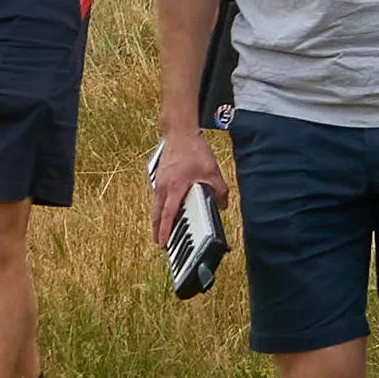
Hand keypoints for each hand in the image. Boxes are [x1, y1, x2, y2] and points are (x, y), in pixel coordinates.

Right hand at [149, 126, 225, 242]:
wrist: (180, 133)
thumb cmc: (194, 150)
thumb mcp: (212, 171)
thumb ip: (220, 190)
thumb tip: (223, 205)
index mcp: (175, 187)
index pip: (168, 213)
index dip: (165, 230)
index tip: (163, 242)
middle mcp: (164, 186)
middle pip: (156, 214)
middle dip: (157, 230)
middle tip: (159, 243)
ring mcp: (159, 182)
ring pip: (155, 206)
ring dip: (157, 220)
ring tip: (160, 232)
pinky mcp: (160, 178)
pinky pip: (157, 197)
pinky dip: (159, 208)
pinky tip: (164, 211)